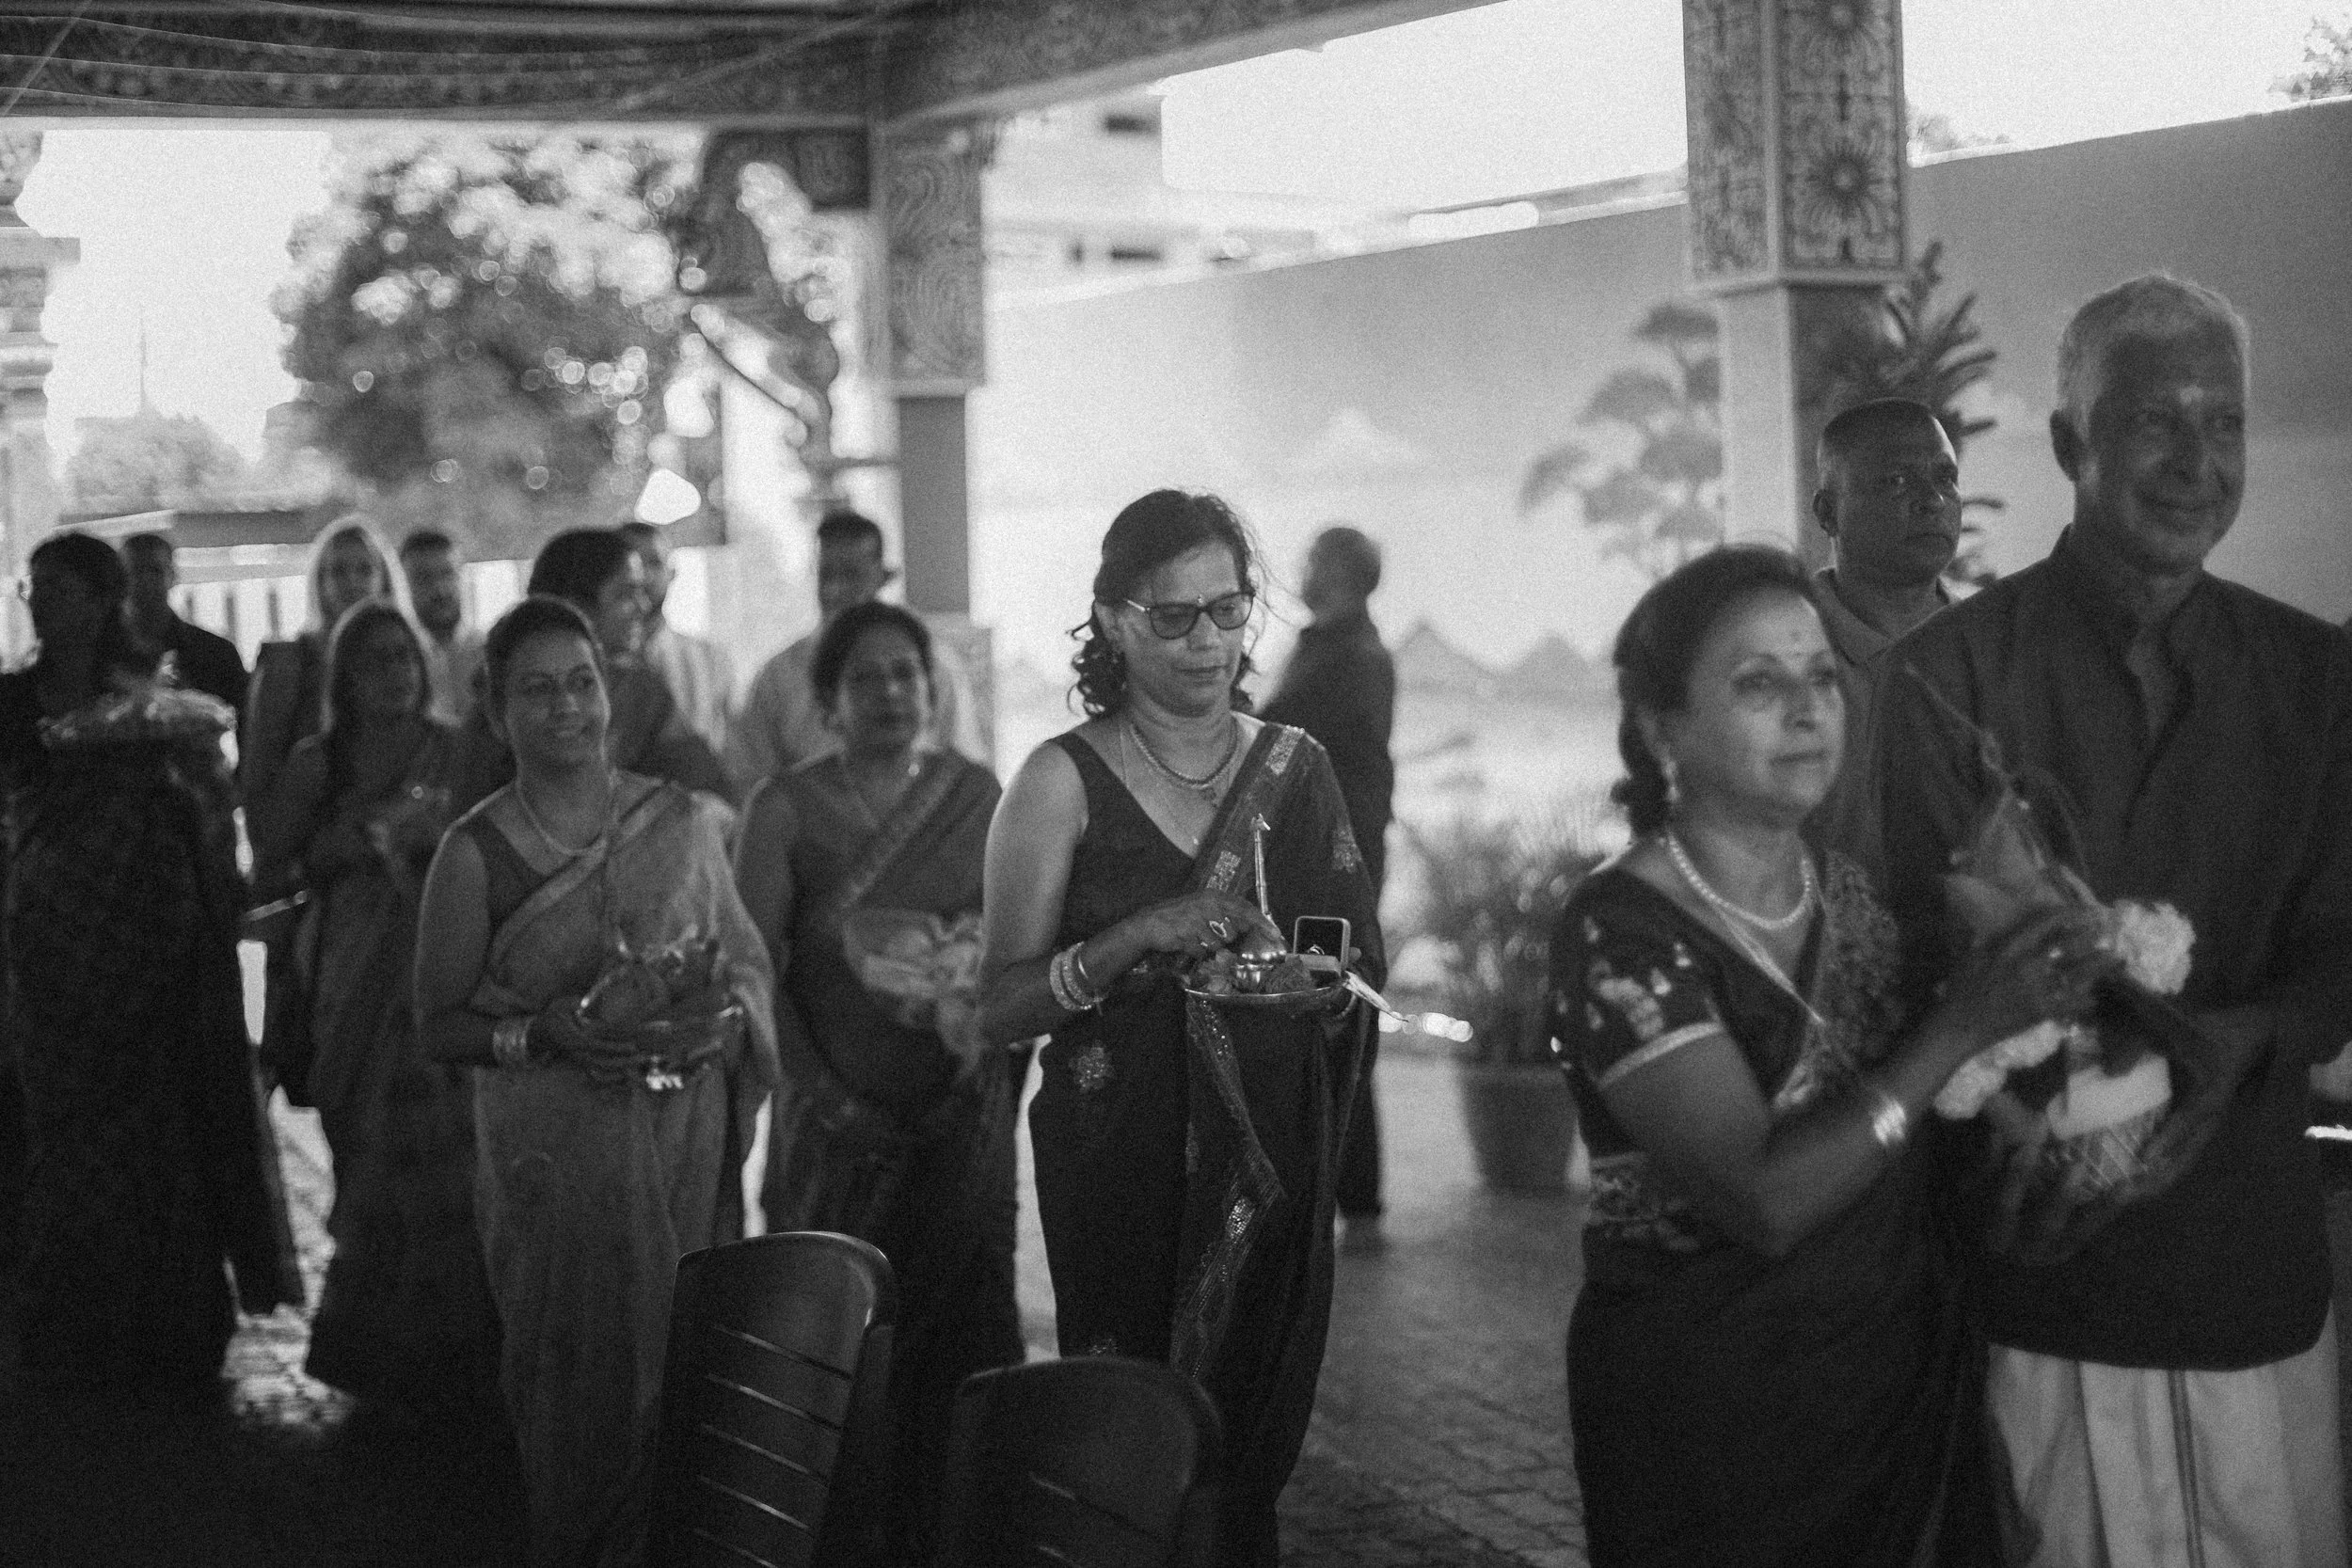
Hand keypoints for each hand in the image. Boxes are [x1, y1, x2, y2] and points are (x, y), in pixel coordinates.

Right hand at [529, 995, 631, 1071]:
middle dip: (624, 1061)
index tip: (632, 1046)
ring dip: (622, 1069)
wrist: (542, 1032)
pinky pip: (599, 1074)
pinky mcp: (584, 1062)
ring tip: (641, 1065)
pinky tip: (629, 1077)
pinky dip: (613, 1077)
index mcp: (574, 1040)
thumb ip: (573, 1005)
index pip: (598, 1046)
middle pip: (603, 1062)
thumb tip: (583, 1004)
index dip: (615, 1047)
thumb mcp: (562, 1006)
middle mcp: (578, 1053)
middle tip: (644, 1057)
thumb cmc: (555, 1016)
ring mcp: (581, 1059)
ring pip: (603, 1070)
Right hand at [1129, 890, 1282, 960]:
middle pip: (1232, 931)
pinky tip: (1186, 943)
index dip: (1261, 922)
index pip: (1245, 908)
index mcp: (1214, 896)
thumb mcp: (1203, 908)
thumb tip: (1248, 926)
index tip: (1275, 933)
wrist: (1150, 923)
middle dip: (1225, 939)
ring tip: (1194, 937)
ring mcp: (1197, 920)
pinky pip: (1202, 951)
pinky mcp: (1187, 935)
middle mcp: (1207, 905)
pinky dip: (1196, 951)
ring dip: (1208, 945)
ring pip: (1218, 944)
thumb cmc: (1180, 916)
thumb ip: (1224, 914)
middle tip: (1209, 936)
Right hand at [1940, 906, 2117, 1056]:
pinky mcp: (2042, 1012)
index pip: (2043, 925)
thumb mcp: (1970, 956)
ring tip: (2113, 957)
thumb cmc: (1962, 989)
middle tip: (2104, 928)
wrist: (1960, 1025)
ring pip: (2076, 974)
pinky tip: (2095, 996)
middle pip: (2066, 947)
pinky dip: (2085, 1000)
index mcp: (2008, 949)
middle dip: (2089, 936)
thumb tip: (1997, 917)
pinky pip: (2071, 1004)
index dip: (2065, 915)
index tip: (2080, 910)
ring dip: (2097, 966)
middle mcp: (2027, 967)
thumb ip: (1988, 937)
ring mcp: (2037, 991)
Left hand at [1980, 1005, 2263, 1266]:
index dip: (2166, 1140)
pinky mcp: (2197, 1132)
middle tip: (2118, 1196)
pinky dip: (2156, 1174)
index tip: (2143, 1160)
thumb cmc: (2206, 1029)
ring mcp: (2205, 1128)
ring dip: (2152, 1183)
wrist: (2246, 1037)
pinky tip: (2128, 1186)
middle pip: (2184, 1157)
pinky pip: (2178, 1159)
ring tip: (2119, 1201)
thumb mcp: (2174, 1026)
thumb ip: (2138, 1042)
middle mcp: (2210, 1116)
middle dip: (2153, 1179)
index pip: (2188, 1120)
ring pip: (2180, 1165)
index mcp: (2209, 1091)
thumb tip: (2109, 1071)